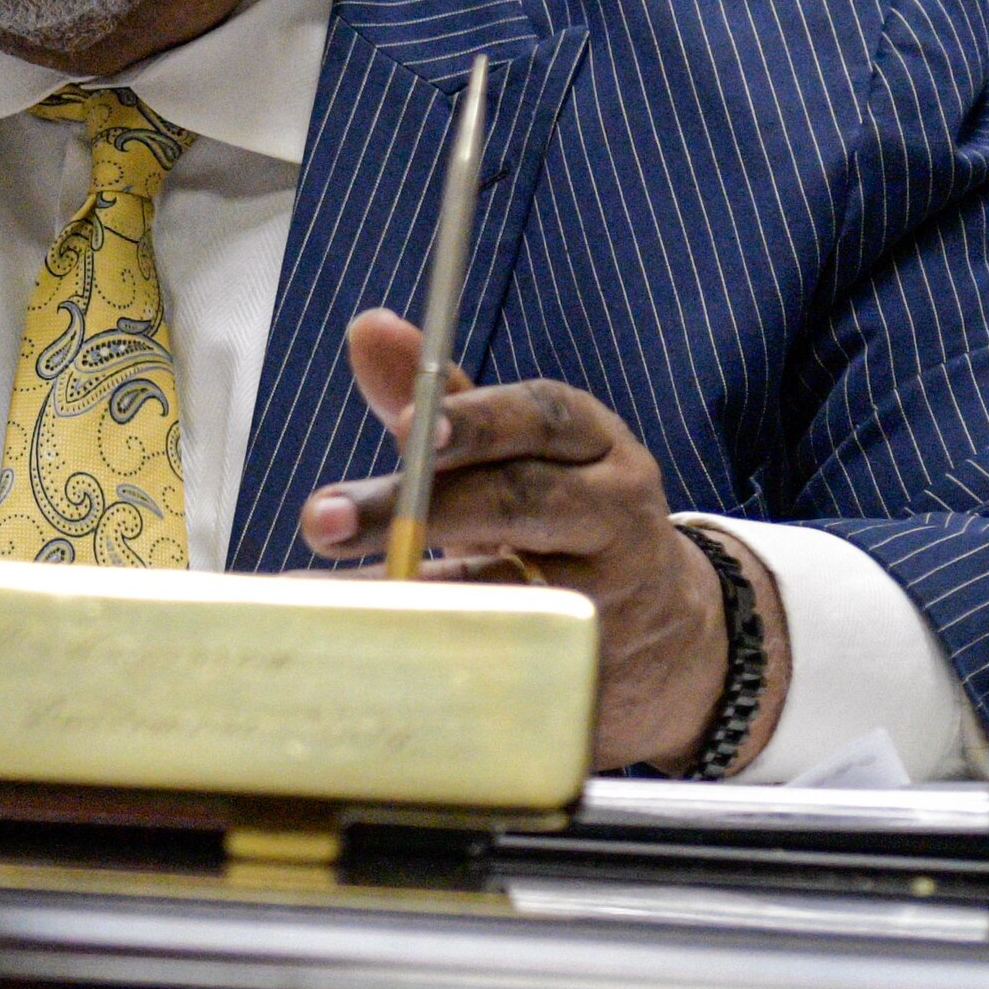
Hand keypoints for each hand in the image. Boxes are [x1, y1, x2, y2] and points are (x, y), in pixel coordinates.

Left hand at [297, 310, 776, 774]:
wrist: (661, 633)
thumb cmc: (562, 523)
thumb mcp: (514, 456)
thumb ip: (443, 400)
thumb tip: (369, 328)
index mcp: (594, 442)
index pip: (541, 415)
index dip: (475, 419)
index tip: (407, 424)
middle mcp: (614, 509)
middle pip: (520, 499)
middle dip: (419, 506)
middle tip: (327, 516)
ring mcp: (609, 591)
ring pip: (512, 585)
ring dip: (412, 587)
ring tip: (327, 592)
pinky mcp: (586, 660)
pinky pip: (505, 650)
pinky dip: (436, 645)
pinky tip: (371, 645)